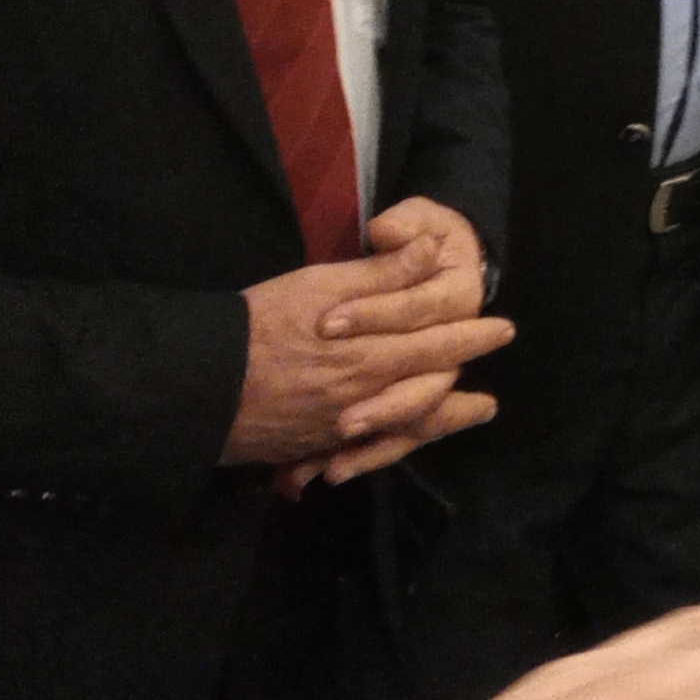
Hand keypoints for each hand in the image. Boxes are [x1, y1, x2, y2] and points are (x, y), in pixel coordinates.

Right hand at [279, 196, 503, 485]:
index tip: (503, 328)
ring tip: (477, 409)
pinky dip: (396, 443)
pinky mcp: (315, 445)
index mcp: (370, 353)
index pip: (436, 342)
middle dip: (465, 376)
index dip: (471, 335)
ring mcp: (340, 427)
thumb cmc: (258, 323)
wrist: (196, 387)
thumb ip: (379, 275)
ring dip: (446, 417)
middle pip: (429, 386)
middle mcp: (364, 397)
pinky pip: (367, 449)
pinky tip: (408, 437)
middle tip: (494, 375)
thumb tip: (430, 251)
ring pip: (407, 425)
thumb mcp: (318, 284)